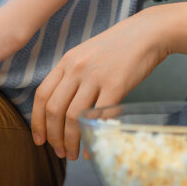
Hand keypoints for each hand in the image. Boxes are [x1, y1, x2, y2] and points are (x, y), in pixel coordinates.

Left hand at [32, 11, 168, 158]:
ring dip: (70, 141)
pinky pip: (98, 116)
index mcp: (67, 61)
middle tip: (59, 152)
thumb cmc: (122, 45)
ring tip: (74, 154)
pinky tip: (91, 148)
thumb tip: (66, 105)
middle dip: (54, 137)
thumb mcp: (89, 53)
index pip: (42, 96)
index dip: (37, 121)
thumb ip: (74, 75)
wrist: (150, 32)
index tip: (40, 139)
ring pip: (72, 116)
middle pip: (54, 110)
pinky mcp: (115, 84)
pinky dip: (91, 135)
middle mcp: (76, 68)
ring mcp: (95, 76)